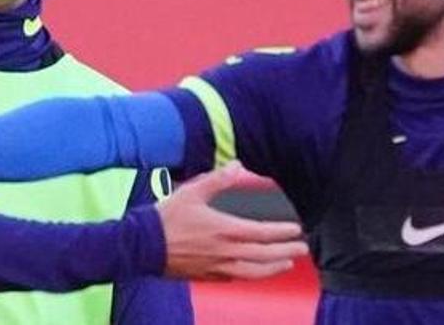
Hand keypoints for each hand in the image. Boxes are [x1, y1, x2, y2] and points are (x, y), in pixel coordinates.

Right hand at [157, 162, 307, 280]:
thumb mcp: (192, 191)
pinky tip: (255, 272)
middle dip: (286, 251)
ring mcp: (217, 267)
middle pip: (264, 255)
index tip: (296, 229)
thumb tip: (237, 165)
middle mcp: (225, 252)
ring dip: (273, 268)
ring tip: (286, 264)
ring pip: (253, 272)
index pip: (262, 233)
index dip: (282, 232)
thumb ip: (217, 179)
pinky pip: (236, 278)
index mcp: (224, 230)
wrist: (141, 246)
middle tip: (302, 248)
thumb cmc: (166, 219)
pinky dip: (251, 275)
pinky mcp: (207, 276)